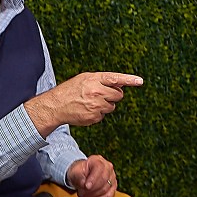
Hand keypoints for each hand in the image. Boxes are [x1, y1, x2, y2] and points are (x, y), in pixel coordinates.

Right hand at [25, 71, 143, 132]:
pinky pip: (103, 115)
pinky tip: (87, 110)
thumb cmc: (71, 90)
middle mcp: (97, 92)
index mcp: (95, 79)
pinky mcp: (95, 117)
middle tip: (100, 95)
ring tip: (90, 102)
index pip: (116, 78)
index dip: (129, 80)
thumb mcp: (85, 78)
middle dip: (112, 95)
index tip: (140, 81)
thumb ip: (102, 79)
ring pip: (112, 106)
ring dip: (105, 105)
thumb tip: (119, 84)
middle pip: (118, 95)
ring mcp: (97, 105)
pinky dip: (98, 113)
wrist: (57, 105)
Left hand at [67, 155, 116, 196]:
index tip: (86, 186)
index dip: (93, 179)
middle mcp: (107, 167)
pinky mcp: (113, 186)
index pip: (99, 168)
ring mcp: (112, 176)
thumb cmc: (79, 173)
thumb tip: (84, 185)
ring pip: (106, 188)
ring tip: (85, 195)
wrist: (81, 176)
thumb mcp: (75, 172)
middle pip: (103, 179)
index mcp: (97, 160)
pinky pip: (109, 195)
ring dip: (94, 195)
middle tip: (82, 192)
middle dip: (91, 189)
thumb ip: (80, 178)